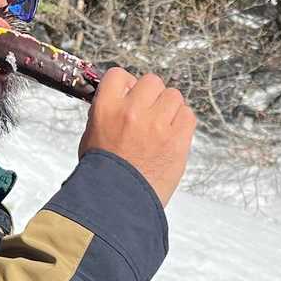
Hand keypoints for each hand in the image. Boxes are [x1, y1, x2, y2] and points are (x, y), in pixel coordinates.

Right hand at [79, 68, 195, 206]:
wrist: (118, 205)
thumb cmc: (103, 176)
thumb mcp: (92, 137)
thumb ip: (106, 113)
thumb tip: (120, 96)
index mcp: (106, 108)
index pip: (119, 75)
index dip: (126, 85)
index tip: (130, 95)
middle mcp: (132, 111)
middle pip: (151, 81)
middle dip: (151, 95)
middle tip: (148, 114)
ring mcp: (158, 125)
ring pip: (173, 96)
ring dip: (169, 108)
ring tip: (161, 128)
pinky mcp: (178, 140)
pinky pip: (188, 115)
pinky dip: (183, 123)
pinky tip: (172, 136)